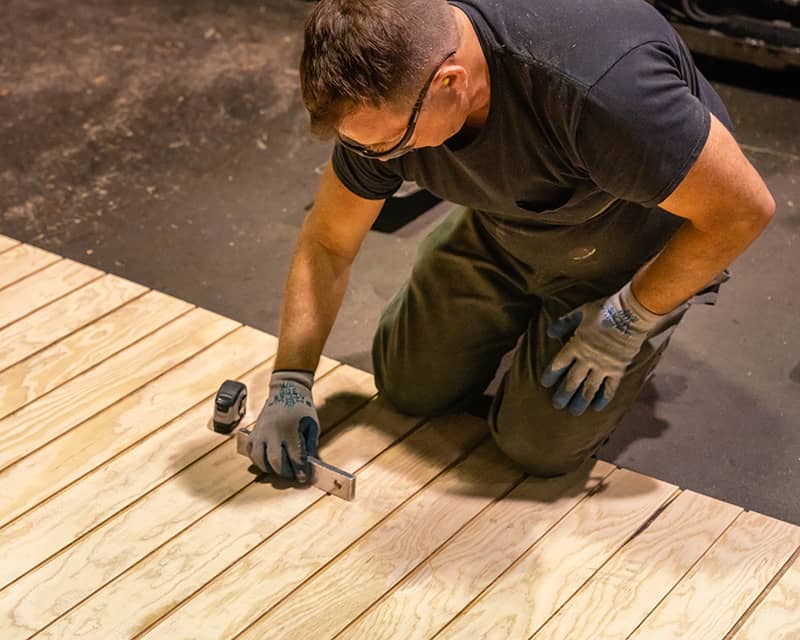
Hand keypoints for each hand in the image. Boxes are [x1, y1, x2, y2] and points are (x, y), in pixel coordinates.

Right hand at [246, 370, 318, 481]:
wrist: (287, 390)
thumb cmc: (302, 409)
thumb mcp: (312, 426)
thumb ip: (309, 446)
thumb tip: (306, 465)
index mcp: (291, 430)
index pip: (295, 458)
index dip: (300, 471)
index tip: (303, 478)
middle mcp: (274, 432)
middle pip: (276, 461)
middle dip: (285, 472)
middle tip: (292, 475)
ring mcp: (261, 432)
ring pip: (259, 459)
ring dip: (269, 469)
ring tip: (279, 469)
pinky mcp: (253, 431)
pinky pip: (251, 451)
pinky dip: (257, 460)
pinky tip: (266, 461)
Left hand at [541, 282, 664, 415]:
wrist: (631, 313)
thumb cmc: (604, 310)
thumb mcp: (580, 312)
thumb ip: (564, 323)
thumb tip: (549, 332)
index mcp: (576, 345)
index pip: (558, 364)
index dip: (551, 375)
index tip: (545, 384)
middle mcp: (587, 359)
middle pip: (572, 380)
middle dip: (563, 394)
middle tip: (557, 405)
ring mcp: (603, 366)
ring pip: (589, 388)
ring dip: (581, 401)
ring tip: (574, 412)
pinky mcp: (618, 370)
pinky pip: (610, 388)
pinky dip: (604, 398)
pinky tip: (598, 407)